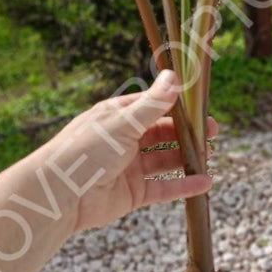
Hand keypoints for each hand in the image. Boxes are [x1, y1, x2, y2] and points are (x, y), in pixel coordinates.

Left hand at [41, 70, 215, 230]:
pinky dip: (183, 186)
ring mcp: (129, 167)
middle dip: (187, 133)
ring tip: (210, 156)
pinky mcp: (132, 193)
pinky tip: (204, 183)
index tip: (201, 106)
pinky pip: (163, 188)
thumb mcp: (121, 123)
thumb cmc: (84, 151)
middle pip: (162, 133)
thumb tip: (174, 76)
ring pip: (165, 160)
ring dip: (187, 158)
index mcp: (117, 116)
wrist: (59, 195)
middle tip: (213, 132)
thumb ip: (152, 104)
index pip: (153, 106)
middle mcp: (124, 140)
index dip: (177, 106)